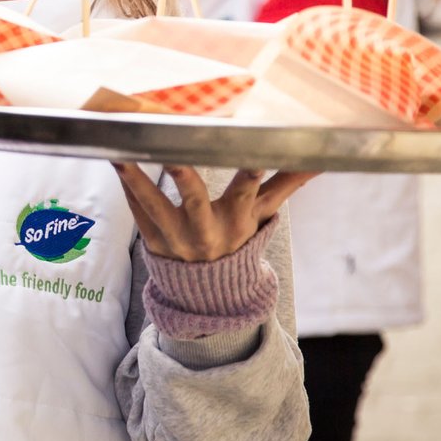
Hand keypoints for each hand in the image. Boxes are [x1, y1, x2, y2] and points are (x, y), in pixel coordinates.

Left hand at [111, 164, 316, 262]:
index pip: (246, 194)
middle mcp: (205, 228)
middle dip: (184, 176)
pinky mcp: (150, 236)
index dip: (249, 176)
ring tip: (121, 153)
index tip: (253, 156)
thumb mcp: (264, 214)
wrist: (207, 288)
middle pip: (194, 200)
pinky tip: (114, 157)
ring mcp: (174, 234)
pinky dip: (126, 185)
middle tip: (172, 152)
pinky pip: (135, 207)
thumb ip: (290, 182)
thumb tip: (326, 156)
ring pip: (153, 203)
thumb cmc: (238, 236)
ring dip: (136, 178)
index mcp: (236, 218)